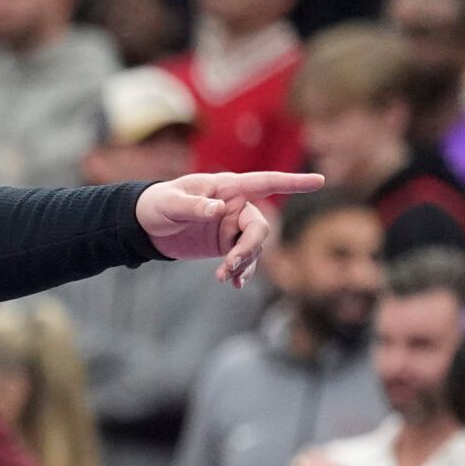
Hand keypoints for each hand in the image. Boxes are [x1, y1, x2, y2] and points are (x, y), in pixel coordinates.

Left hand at [135, 171, 323, 285]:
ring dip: (242, 264)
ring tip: (223, 277)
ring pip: (253, 247)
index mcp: (226, 187)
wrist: (144, 225)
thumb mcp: (171, 204)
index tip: (319, 181)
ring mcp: (232, 226)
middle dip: (249, 248)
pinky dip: (242, 272)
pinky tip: (235, 284)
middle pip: (259, 228)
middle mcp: (235, 205)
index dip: (292, 182)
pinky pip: (244, 259)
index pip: (265, 182)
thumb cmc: (157, 204)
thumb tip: (218, 210)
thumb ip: (194, 206)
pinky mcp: (225, 244)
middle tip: (229, 265)